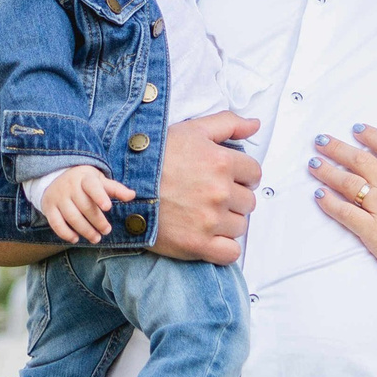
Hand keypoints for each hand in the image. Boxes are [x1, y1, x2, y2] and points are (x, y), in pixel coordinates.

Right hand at [39, 165, 136, 243]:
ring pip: (71, 216)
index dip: (100, 196)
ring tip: (96, 238)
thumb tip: (132, 195)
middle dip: (97, 220)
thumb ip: (115, 189)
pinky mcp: (49, 208)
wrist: (55, 176)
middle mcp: (70, 186)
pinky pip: (56, 223)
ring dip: (85, 230)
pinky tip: (75, 239)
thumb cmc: (84, 182)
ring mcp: (58, 197)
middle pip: (84, 206)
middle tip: (106, 230)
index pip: (92, 186)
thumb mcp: (100, 181)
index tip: (108, 207)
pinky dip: (65, 233)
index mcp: (85, 178)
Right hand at [151, 112, 260, 264]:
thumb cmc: (155, 157)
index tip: (226, 178)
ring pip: (240, 227)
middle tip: (210, 196)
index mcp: (221, 162)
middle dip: (234, 199)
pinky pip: (230, 253)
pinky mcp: (197, 245)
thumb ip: (227, 124)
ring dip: (227, 222)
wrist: (121, 185)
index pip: (254, 174)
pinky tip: (209, 236)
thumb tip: (255, 125)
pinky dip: (224, 248)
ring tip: (204, 213)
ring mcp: (209, 221)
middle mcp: (219, 192)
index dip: (242, 176)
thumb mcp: (191, 130)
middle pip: (249, 202)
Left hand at [306, 125, 376, 307]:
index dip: (372, 136)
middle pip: (362, 161)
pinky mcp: (372, 232)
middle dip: (339, 149)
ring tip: (313, 164)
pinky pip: (345, 213)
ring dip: (328, 171)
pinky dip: (329, 202)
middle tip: (321, 141)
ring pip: (349, 183)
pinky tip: (318, 195)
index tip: (357, 129)